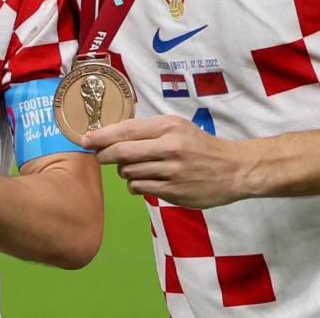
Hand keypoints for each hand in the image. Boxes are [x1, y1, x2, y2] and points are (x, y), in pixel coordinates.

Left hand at [84, 115, 251, 208]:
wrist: (234, 169)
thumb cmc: (199, 145)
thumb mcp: (176, 127)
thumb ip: (146, 130)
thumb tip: (110, 135)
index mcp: (168, 127)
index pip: (126, 131)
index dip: (101, 136)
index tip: (85, 139)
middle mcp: (170, 148)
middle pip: (122, 153)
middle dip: (104, 155)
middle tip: (98, 156)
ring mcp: (173, 172)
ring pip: (130, 172)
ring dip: (124, 171)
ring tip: (132, 168)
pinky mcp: (175, 192)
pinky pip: (141, 188)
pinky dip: (135, 185)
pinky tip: (143, 181)